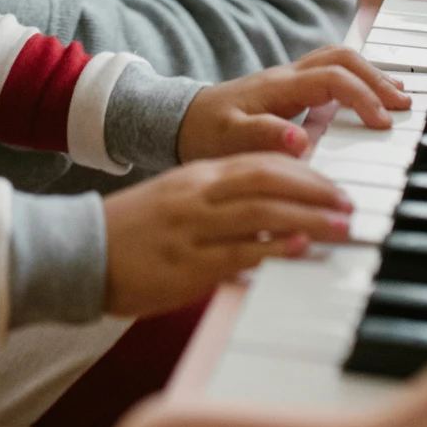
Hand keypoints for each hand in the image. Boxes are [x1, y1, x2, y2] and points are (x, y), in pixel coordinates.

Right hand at [102, 153, 353, 316]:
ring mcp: (191, 228)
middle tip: (350, 205)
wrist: (77, 252)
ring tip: (341, 227)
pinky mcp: (185, 264)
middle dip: (315, 191)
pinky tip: (298, 249)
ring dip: (307, 218)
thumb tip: (271, 224)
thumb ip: (222, 208)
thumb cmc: (132, 234)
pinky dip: (272, 248)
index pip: (261, 162)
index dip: (305, 172)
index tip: (336, 187)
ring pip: (259, 211)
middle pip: (267, 179)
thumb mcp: (179, 207)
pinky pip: (236, 252)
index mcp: (198, 178)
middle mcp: (197, 196)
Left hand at [176, 46, 408, 162]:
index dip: (361, 96)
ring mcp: (292, 80)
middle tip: (404, 105)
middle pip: (342, 58)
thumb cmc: (205, 134)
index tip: (382, 123)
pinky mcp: (293, 91)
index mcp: (278, 86)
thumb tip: (301, 139)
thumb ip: (263, 138)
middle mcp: (288, 76)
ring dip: (372, 75)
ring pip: (339, 61)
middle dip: (377, 78)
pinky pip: (333, 75)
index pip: (332, 77)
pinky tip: (374, 101)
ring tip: (400, 98)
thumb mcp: (228, 141)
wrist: (182, 123)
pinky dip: (359, 82)